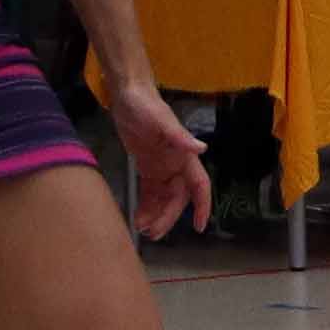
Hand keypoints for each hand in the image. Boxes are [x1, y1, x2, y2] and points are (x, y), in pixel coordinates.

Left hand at [112, 77, 215, 241]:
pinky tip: (137, 217)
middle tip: (153, 233)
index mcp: (184, 156)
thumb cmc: (145, 105)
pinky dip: (146, 206)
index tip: (200, 227)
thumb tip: (202, 149)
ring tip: (142, 229)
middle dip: (168, 218)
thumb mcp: (161, 120)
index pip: (199, 185)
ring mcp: (161, 167)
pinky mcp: (147, 166)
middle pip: (178, 199)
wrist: (127, 95)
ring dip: (156, 215)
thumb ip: (180, 136)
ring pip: (164, 199)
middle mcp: (176, 164)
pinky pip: (150, 192)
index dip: (203, 206)